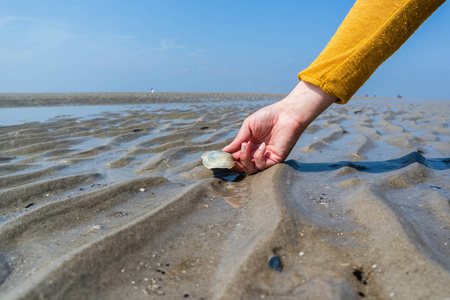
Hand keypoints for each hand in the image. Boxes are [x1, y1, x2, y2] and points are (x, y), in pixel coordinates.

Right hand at [222, 81, 336, 173]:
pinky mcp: (275, 160)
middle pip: (241, 167)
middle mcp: (256, 153)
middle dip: (234, 164)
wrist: (287, 114)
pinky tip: (262, 146)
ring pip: (250, 169)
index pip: (236, 157)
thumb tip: (224, 152)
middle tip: (231, 158)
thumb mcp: (248, 126)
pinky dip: (259, 157)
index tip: (221, 157)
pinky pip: (262, 166)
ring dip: (245, 159)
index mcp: (249, 145)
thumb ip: (238, 140)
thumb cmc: (268, 116)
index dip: (228, 159)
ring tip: (247, 146)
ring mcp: (265, 157)